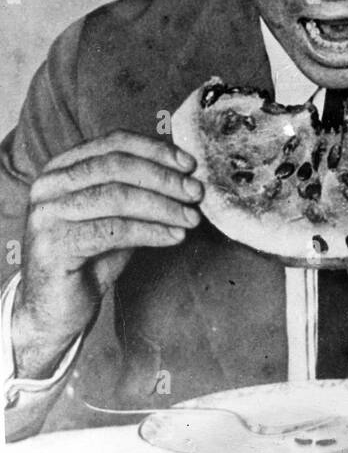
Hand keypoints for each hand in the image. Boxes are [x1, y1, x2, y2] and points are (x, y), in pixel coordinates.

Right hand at [12, 133, 201, 379]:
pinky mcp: (52, 245)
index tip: (189, 164)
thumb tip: (185, 171)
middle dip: (163, 178)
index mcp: (62, 167)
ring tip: (191, 218)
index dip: (156, 150)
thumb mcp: (116, 215)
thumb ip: (138, 188)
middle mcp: (48, 185)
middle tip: (196, 192)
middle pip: (116, 166)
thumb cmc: (90, 258)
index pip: (114, 142)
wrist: (55, 311)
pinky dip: (150, 231)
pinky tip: (174, 236)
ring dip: (163, 206)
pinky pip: (113, 230)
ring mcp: (46, 214)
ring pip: (117, 197)